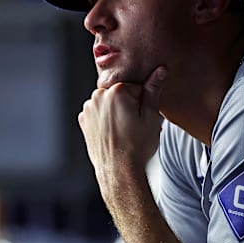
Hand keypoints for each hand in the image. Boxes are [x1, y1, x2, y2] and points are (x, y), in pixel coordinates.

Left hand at [78, 66, 166, 189]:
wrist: (118, 172)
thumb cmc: (137, 147)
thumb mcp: (151, 117)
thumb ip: (153, 90)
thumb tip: (160, 70)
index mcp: (116, 91)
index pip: (137, 86)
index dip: (144, 101)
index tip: (144, 115)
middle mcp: (98, 96)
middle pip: (121, 92)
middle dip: (130, 104)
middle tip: (137, 124)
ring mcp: (88, 109)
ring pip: (109, 102)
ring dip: (118, 111)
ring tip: (126, 130)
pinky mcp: (83, 120)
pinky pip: (99, 112)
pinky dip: (106, 119)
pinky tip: (114, 133)